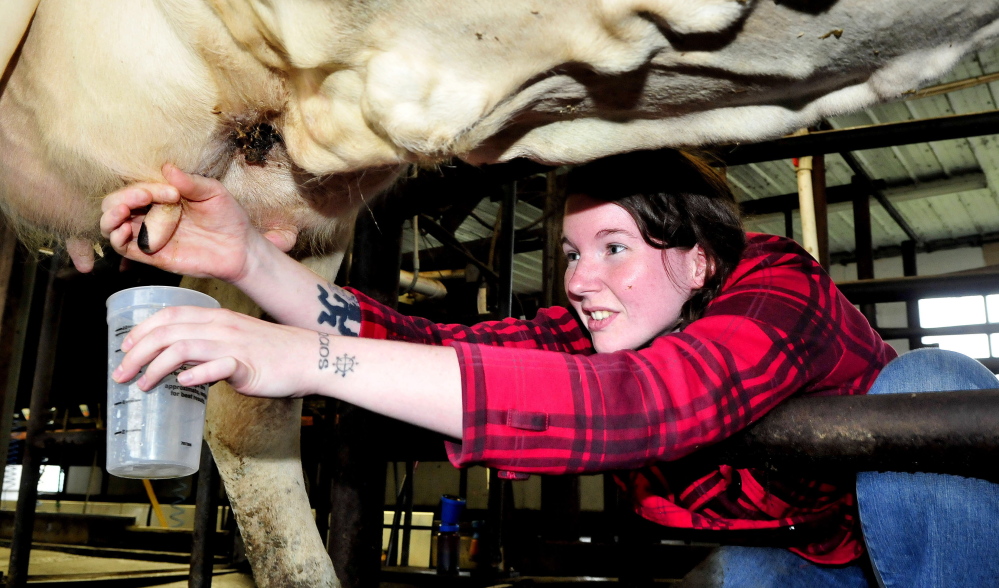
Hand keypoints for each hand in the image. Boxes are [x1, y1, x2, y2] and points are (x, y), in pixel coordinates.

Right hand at [100, 164, 297, 281]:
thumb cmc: (228, 217)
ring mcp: (150, 234)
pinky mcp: (152, 255)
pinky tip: (124, 230)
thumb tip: (167, 167)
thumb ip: (190, 182)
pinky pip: (124, 248)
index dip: (145, 187)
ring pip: (112, 225)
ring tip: (122, 212)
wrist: (240, 249)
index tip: (171, 192)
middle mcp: (151, 213)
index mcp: (162, 196)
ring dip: (110, 217)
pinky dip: (116, 239)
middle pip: (116, 204)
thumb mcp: (213, 193)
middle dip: (122, 198)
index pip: (137, 187)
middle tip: (143, 197)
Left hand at [112, 306, 314, 397]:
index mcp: (217, 317)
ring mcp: (234, 344)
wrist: (311, 357)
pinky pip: (218, 367)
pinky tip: (184, 383)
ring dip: (156, 367)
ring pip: (183, 347)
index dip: (142, 329)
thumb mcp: (236, 341)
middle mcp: (221, 326)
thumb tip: (183, 366)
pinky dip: (197, 374)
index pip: (170, 315)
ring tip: (144, 385)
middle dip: (137, 353)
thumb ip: (209, 348)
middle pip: (167, 332)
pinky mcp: (248, 365)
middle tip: (121, 374)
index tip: (125, 347)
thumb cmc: (274, 352)